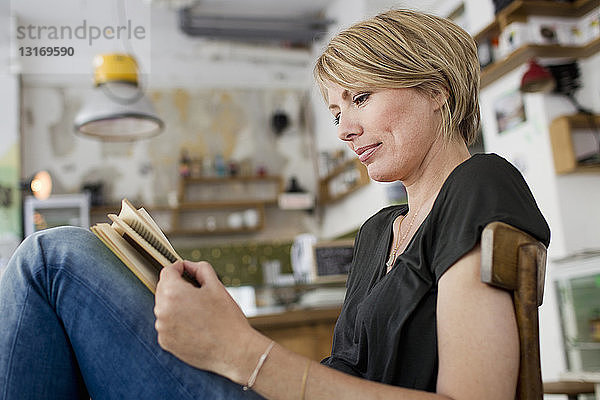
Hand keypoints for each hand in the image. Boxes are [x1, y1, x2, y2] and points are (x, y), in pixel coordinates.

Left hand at [154, 260, 260, 380]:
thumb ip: (200, 268)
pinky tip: (195, 326)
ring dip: (176, 305)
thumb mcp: (216, 286)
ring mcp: (162, 328)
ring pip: (165, 307)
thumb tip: (188, 266)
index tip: (186, 270)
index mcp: (173, 293)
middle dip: (177, 287)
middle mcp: (162, 310)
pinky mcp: (165, 342)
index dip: (178, 268)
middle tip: (198, 293)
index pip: (167, 271)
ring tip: (199, 312)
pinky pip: (167, 324)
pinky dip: (177, 322)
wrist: (234, 350)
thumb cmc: (227, 319)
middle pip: (163, 289)